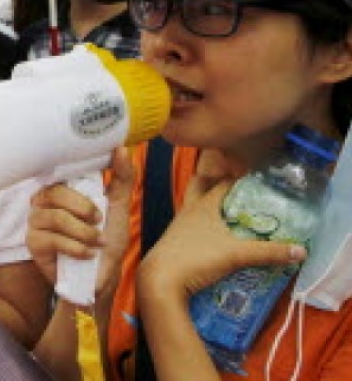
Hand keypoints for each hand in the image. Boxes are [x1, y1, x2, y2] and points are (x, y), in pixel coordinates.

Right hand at [26, 148, 134, 297]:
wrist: (102, 277)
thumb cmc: (107, 240)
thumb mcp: (118, 205)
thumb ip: (121, 177)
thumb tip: (122, 149)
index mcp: (61, 188)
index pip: (60, 170)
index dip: (75, 173)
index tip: (94, 184)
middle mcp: (43, 201)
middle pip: (55, 192)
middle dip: (83, 208)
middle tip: (99, 220)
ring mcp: (35, 222)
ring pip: (55, 217)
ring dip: (83, 232)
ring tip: (97, 242)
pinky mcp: (33, 243)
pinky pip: (52, 238)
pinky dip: (75, 247)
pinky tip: (87, 254)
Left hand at [138, 180, 305, 300]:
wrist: (160, 281)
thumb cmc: (196, 259)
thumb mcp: (237, 255)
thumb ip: (268, 252)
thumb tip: (301, 250)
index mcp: (202, 206)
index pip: (222, 183)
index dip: (238, 180)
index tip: (255, 181)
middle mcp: (188, 211)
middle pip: (199, 187)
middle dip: (214, 185)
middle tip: (237, 193)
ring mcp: (178, 226)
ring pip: (193, 208)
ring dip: (209, 208)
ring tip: (230, 216)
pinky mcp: (173, 242)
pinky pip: (190, 226)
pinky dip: (202, 227)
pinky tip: (213, 239)